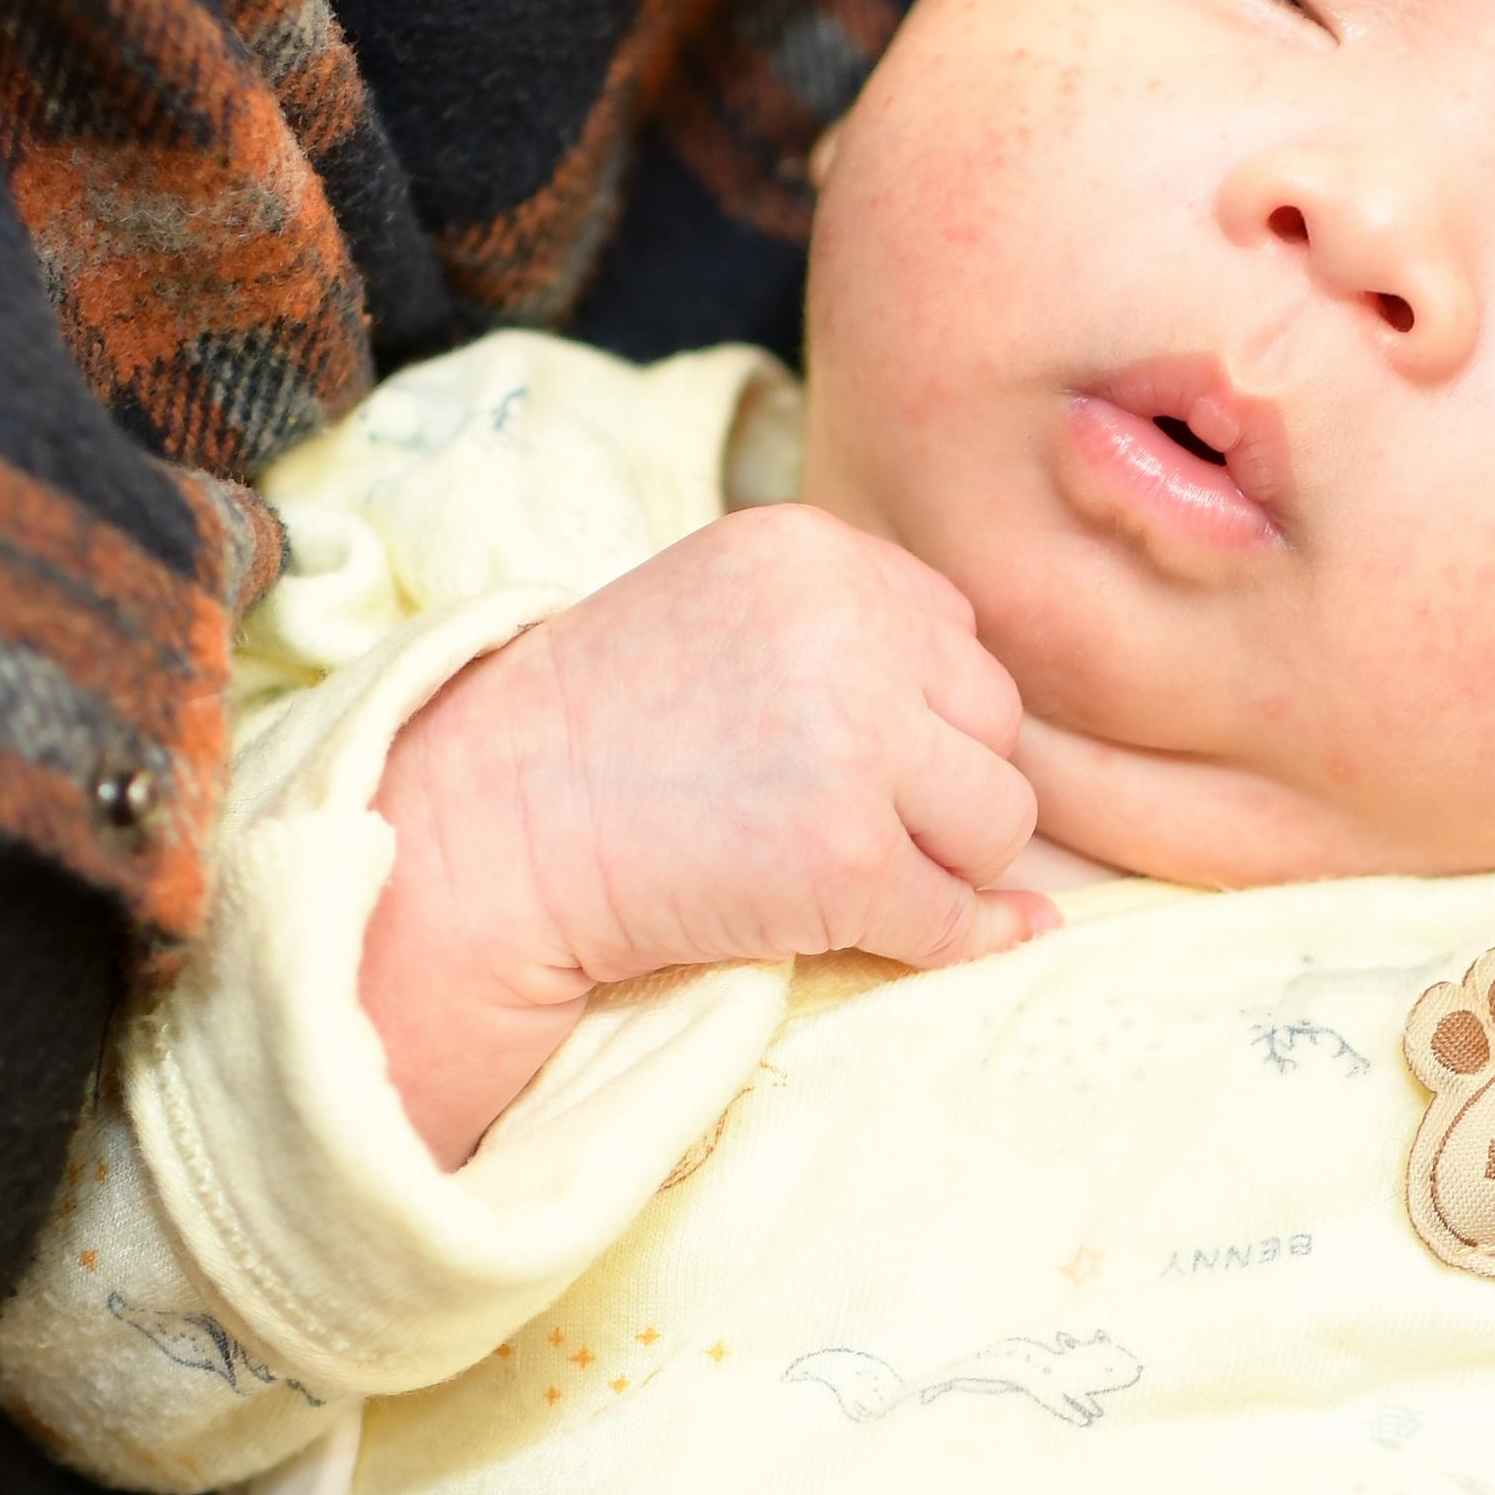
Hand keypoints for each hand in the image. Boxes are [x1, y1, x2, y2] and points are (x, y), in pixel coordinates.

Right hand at [366, 507, 1053, 1163]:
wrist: (492, 832)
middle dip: (940, 786)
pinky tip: (884, 931)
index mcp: (818, 553)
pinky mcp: (849, 859)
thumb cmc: (601, 731)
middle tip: (835, 820)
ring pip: (1002, 820)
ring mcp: (856, 747)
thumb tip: (1001, 730)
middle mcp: (850, 632)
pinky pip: (958, 917)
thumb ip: (853, 630)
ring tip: (841, 867)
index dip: (913, 712)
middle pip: (994, 724)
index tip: (832, 753)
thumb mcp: (723, 612)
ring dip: (945, 860)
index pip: (955, 638)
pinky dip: (943, 940)